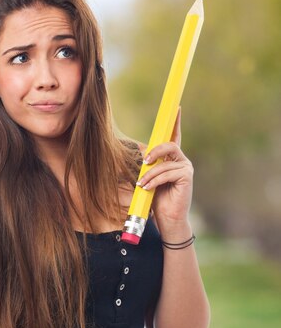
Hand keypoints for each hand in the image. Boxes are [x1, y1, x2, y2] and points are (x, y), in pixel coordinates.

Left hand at [137, 109, 193, 228]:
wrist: (168, 219)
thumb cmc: (157, 199)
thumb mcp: (149, 179)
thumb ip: (148, 165)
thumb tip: (141, 149)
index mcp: (172, 159)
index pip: (174, 137)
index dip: (175, 122)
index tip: (176, 108)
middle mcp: (181, 161)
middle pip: (168, 145)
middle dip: (154, 151)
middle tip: (144, 161)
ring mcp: (185, 168)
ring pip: (165, 162)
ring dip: (149, 174)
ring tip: (141, 185)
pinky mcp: (186, 177)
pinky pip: (167, 173)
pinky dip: (155, 181)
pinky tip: (147, 188)